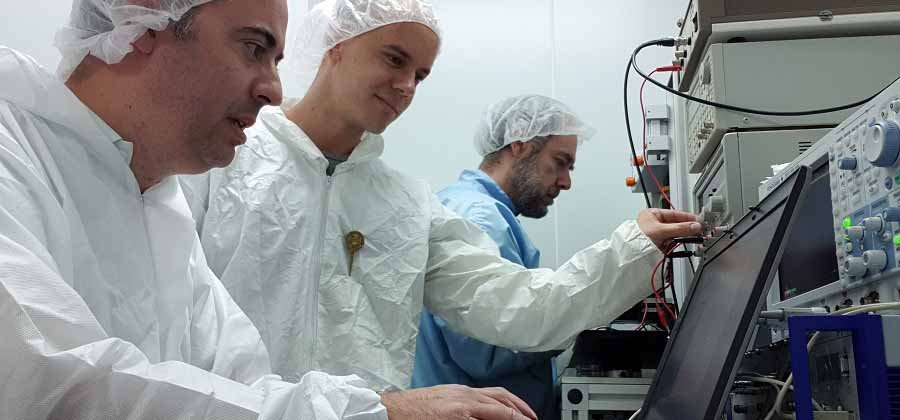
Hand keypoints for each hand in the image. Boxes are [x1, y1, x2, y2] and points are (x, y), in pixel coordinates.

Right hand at [381, 384, 537, 419]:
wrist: (392, 410)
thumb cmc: (414, 408)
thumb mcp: (444, 399)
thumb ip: (464, 404)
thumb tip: (483, 411)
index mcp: (464, 393)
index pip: (499, 396)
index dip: (518, 406)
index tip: (528, 415)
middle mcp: (465, 398)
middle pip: (503, 404)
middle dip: (522, 415)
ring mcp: (460, 410)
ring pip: (497, 412)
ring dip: (513, 419)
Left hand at [636, 209, 701, 250]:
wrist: (630, 252)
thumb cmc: (637, 238)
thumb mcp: (661, 230)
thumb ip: (679, 228)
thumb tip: (694, 226)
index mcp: (653, 214)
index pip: (674, 214)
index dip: (687, 217)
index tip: (698, 220)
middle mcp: (655, 222)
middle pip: (676, 223)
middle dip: (687, 227)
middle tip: (699, 229)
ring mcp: (658, 233)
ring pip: (675, 233)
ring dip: (684, 235)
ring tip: (694, 236)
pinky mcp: (659, 243)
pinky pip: (672, 241)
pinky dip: (679, 241)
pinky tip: (685, 241)